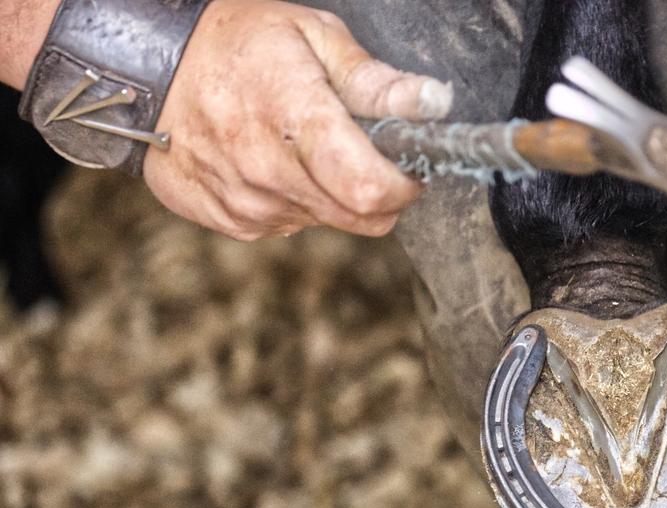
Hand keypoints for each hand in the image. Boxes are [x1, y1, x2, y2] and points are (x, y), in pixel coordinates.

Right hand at [144, 0, 451, 240]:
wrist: (147, 68)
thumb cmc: (238, 43)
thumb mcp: (314, 37)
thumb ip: (375, 82)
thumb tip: (433, 104)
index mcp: (293, 117)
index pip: (367, 187)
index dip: (403, 186)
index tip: (408, 169)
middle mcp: (265, 168)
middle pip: (355, 216)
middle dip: (375, 192)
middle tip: (361, 153)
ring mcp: (243, 200)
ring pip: (323, 223)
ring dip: (330, 195)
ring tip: (304, 147)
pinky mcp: (226, 220)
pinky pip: (285, 227)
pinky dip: (293, 202)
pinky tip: (272, 163)